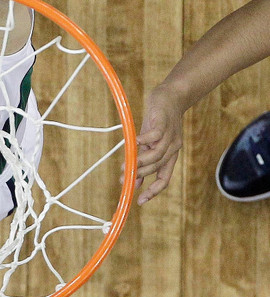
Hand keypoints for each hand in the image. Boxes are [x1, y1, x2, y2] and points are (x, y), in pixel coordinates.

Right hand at [131, 85, 185, 204]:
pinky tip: (134, 141)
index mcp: (171, 155)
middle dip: (140, 176)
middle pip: (158, 168)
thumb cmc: (159, 120)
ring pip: (156, 155)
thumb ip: (144, 159)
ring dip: (141, 162)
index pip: (164, 178)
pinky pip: (155, 135)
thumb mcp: (151, 142)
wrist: (172, 96)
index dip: (153, 191)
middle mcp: (173, 149)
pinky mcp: (164, 123)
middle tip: (124, 180)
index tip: (140, 201)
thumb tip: (133, 179)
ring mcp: (169, 136)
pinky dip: (144, 140)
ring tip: (126, 166)